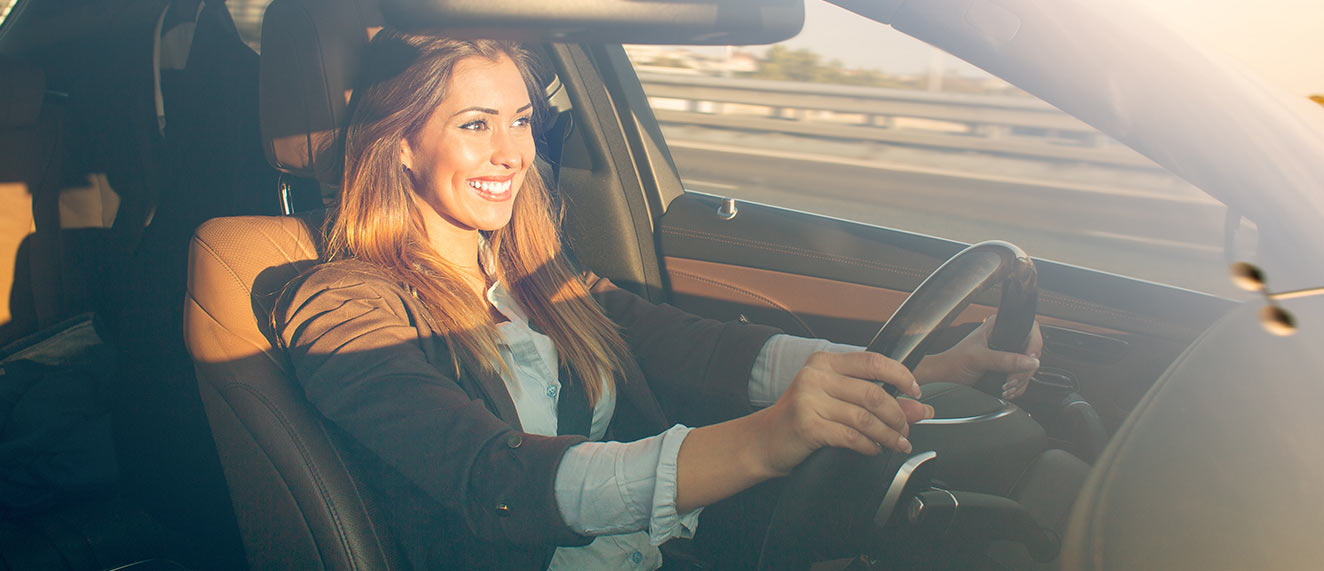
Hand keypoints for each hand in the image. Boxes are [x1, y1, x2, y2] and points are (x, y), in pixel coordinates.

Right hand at [750, 351, 934, 477]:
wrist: (765, 441)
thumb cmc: (802, 419)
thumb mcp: (837, 401)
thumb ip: (876, 400)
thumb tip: (918, 408)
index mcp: (825, 362)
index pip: (872, 361)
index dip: (900, 376)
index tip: (915, 391)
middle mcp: (816, 376)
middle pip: (873, 393)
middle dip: (898, 415)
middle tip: (907, 429)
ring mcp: (809, 400)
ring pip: (865, 418)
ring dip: (888, 435)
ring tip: (896, 443)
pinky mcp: (807, 425)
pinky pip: (851, 436)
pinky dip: (869, 446)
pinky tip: (873, 449)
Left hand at [913, 316, 1042, 398]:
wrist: (944, 378)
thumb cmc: (954, 362)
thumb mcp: (980, 358)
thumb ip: (1004, 359)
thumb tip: (1030, 362)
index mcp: (999, 326)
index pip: (1030, 330)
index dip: (1034, 346)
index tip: (1029, 362)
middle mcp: (1005, 337)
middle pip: (1032, 352)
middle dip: (1024, 371)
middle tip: (1009, 380)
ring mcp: (1007, 353)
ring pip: (1029, 367)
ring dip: (1021, 381)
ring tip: (1005, 387)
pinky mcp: (1006, 367)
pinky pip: (1022, 377)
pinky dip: (1018, 387)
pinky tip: (1007, 389)